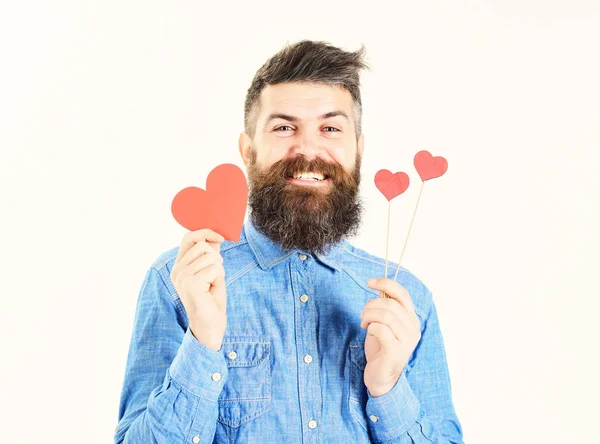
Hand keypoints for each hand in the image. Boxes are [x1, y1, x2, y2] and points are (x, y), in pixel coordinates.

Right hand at [170, 228, 226, 350]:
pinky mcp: (191, 284)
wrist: (210, 326)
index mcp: (179, 267)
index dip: (205, 232)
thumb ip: (210, 255)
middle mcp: (177, 271)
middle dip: (216, 259)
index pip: (188, 238)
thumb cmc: (211, 300)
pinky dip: (219, 278)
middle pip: (203, 246)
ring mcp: (182, 277)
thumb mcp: (212, 272)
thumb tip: (214, 237)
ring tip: (212, 286)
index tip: (220, 237)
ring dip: (219, 271)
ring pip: (211, 257)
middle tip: (214, 277)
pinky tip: (211, 291)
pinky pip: (215, 268)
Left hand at [360, 278, 420, 396]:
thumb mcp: (384, 323)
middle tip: (362, 316)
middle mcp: (413, 328)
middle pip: (390, 304)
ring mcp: (406, 340)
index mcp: (411, 318)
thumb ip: (386, 308)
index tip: (369, 282)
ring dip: (368, 316)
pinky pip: (380, 329)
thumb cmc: (381, 347)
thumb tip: (380, 288)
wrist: (381, 376)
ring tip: (363, 324)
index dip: (385, 283)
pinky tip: (368, 333)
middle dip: (370, 306)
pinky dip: (370, 328)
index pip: (402, 293)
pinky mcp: (396, 351)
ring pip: (385, 315)